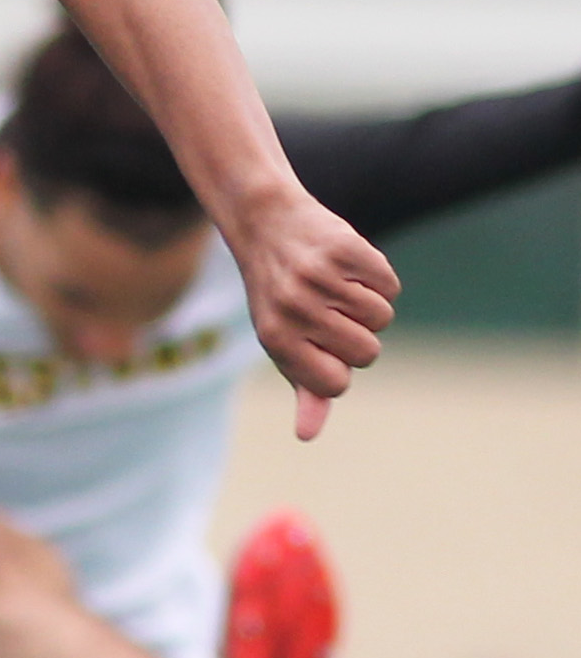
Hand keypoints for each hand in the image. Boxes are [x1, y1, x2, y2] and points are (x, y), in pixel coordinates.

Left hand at [225, 189, 395, 439]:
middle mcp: (294, 309)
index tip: (321, 344)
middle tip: (328, 310)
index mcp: (276, 339)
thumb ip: (304, 387)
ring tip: (335, 285)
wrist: (267, 224)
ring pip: (382, 318)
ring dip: (368, 304)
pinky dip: (377, 277)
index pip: (336, 385)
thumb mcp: (282, 342)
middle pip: (366, 353)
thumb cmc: (278, 295)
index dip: (339, 367)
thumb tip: (307, 434)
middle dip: (357, 336)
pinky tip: (346, 265)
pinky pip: (389, 285)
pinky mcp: (345, 248)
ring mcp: (319, 277)